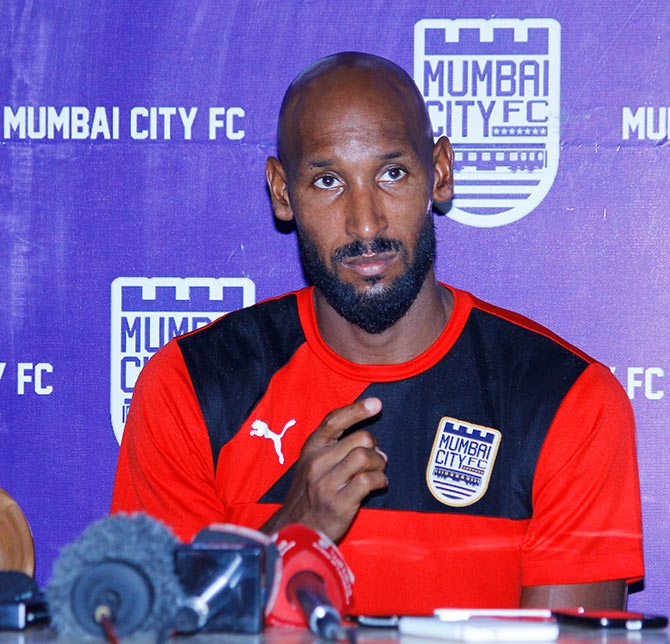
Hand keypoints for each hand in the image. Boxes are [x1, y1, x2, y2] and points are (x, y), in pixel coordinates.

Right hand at [261, 397, 387, 541]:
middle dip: (375, 447)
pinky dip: (380, 481)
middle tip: (376, 458)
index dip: (357, 410)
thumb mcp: (313, 464)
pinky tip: (378, 485)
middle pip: (359, 439)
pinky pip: (369, 480)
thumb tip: (372, 442)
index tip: (376, 403)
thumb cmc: (310, 493)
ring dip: (380, 463)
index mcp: (311, 449)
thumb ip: (335, 447)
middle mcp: (317, 462)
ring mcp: (326, 483)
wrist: (296, 529)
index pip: (334, 421)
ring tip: (378, 472)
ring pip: (365, 457)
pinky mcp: (339, 502)